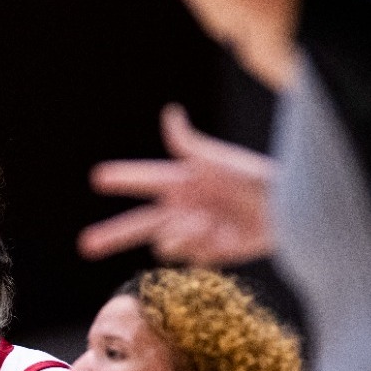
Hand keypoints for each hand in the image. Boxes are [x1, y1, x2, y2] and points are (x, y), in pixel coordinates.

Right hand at [81, 104, 272, 264]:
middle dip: (112, 234)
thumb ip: (188, 143)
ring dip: (180, 234)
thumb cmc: (252, 179)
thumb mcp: (216, 159)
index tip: (97, 178)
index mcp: (181, 181)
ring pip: (164, 243)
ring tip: (208, 223)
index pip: (143, 179)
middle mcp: (182, 208)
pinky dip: (200, 247)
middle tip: (86, 244)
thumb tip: (169, 113)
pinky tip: (222, 237)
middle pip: (138, 225)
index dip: (122, 178)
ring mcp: (194, 233)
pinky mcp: (208, 254)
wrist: (284, 213)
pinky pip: (188, 257)